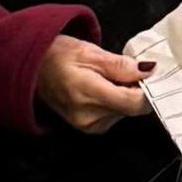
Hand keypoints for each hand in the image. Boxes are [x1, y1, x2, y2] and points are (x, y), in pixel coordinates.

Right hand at [34, 34, 149, 133]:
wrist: (32, 69)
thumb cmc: (57, 56)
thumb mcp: (91, 52)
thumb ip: (121, 65)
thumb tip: (147, 71)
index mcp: (88, 93)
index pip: (134, 102)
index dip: (148, 89)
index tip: (149, 74)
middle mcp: (88, 116)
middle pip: (132, 108)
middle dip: (135, 89)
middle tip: (123, 71)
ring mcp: (88, 125)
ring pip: (125, 112)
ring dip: (124, 95)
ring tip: (106, 79)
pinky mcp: (89, 128)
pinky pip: (115, 115)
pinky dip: (115, 102)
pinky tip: (102, 90)